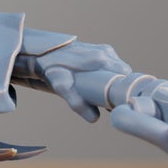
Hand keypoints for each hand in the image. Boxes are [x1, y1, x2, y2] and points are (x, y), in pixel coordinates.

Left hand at [15, 39, 131, 121]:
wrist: (39, 52)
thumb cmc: (51, 68)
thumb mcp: (61, 87)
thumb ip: (77, 102)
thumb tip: (94, 118)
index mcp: (102, 60)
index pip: (128, 77)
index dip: (126, 90)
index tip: (120, 101)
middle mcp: (105, 52)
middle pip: (123, 74)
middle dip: (119, 87)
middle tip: (107, 99)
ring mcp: (102, 49)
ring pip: (116, 69)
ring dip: (112, 80)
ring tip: (99, 92)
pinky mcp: (96, 49)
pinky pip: (109, 64)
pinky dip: (105, 73)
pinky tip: (95, 81)